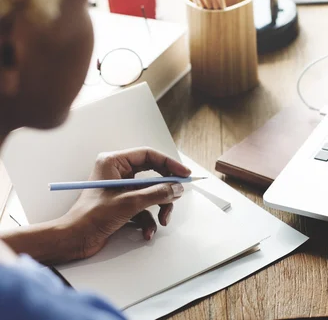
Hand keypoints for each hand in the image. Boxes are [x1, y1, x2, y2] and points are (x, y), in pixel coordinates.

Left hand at [62, 147, 190, 259]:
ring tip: (162, 220)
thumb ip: (157, 193)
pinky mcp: (122, 204)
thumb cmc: (90, 217)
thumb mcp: (129, 203)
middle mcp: (118, 172)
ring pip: (151, 193)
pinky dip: (149, 220)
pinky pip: (144, 207)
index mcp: (114, 162)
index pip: (149, 155)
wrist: (73, 240)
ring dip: (159, 208)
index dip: (169, 164)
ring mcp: (121, 189)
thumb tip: (177, 188)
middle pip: (153, 175)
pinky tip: (147, 232)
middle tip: (177, 196)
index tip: (184, 174)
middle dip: (165, 190)